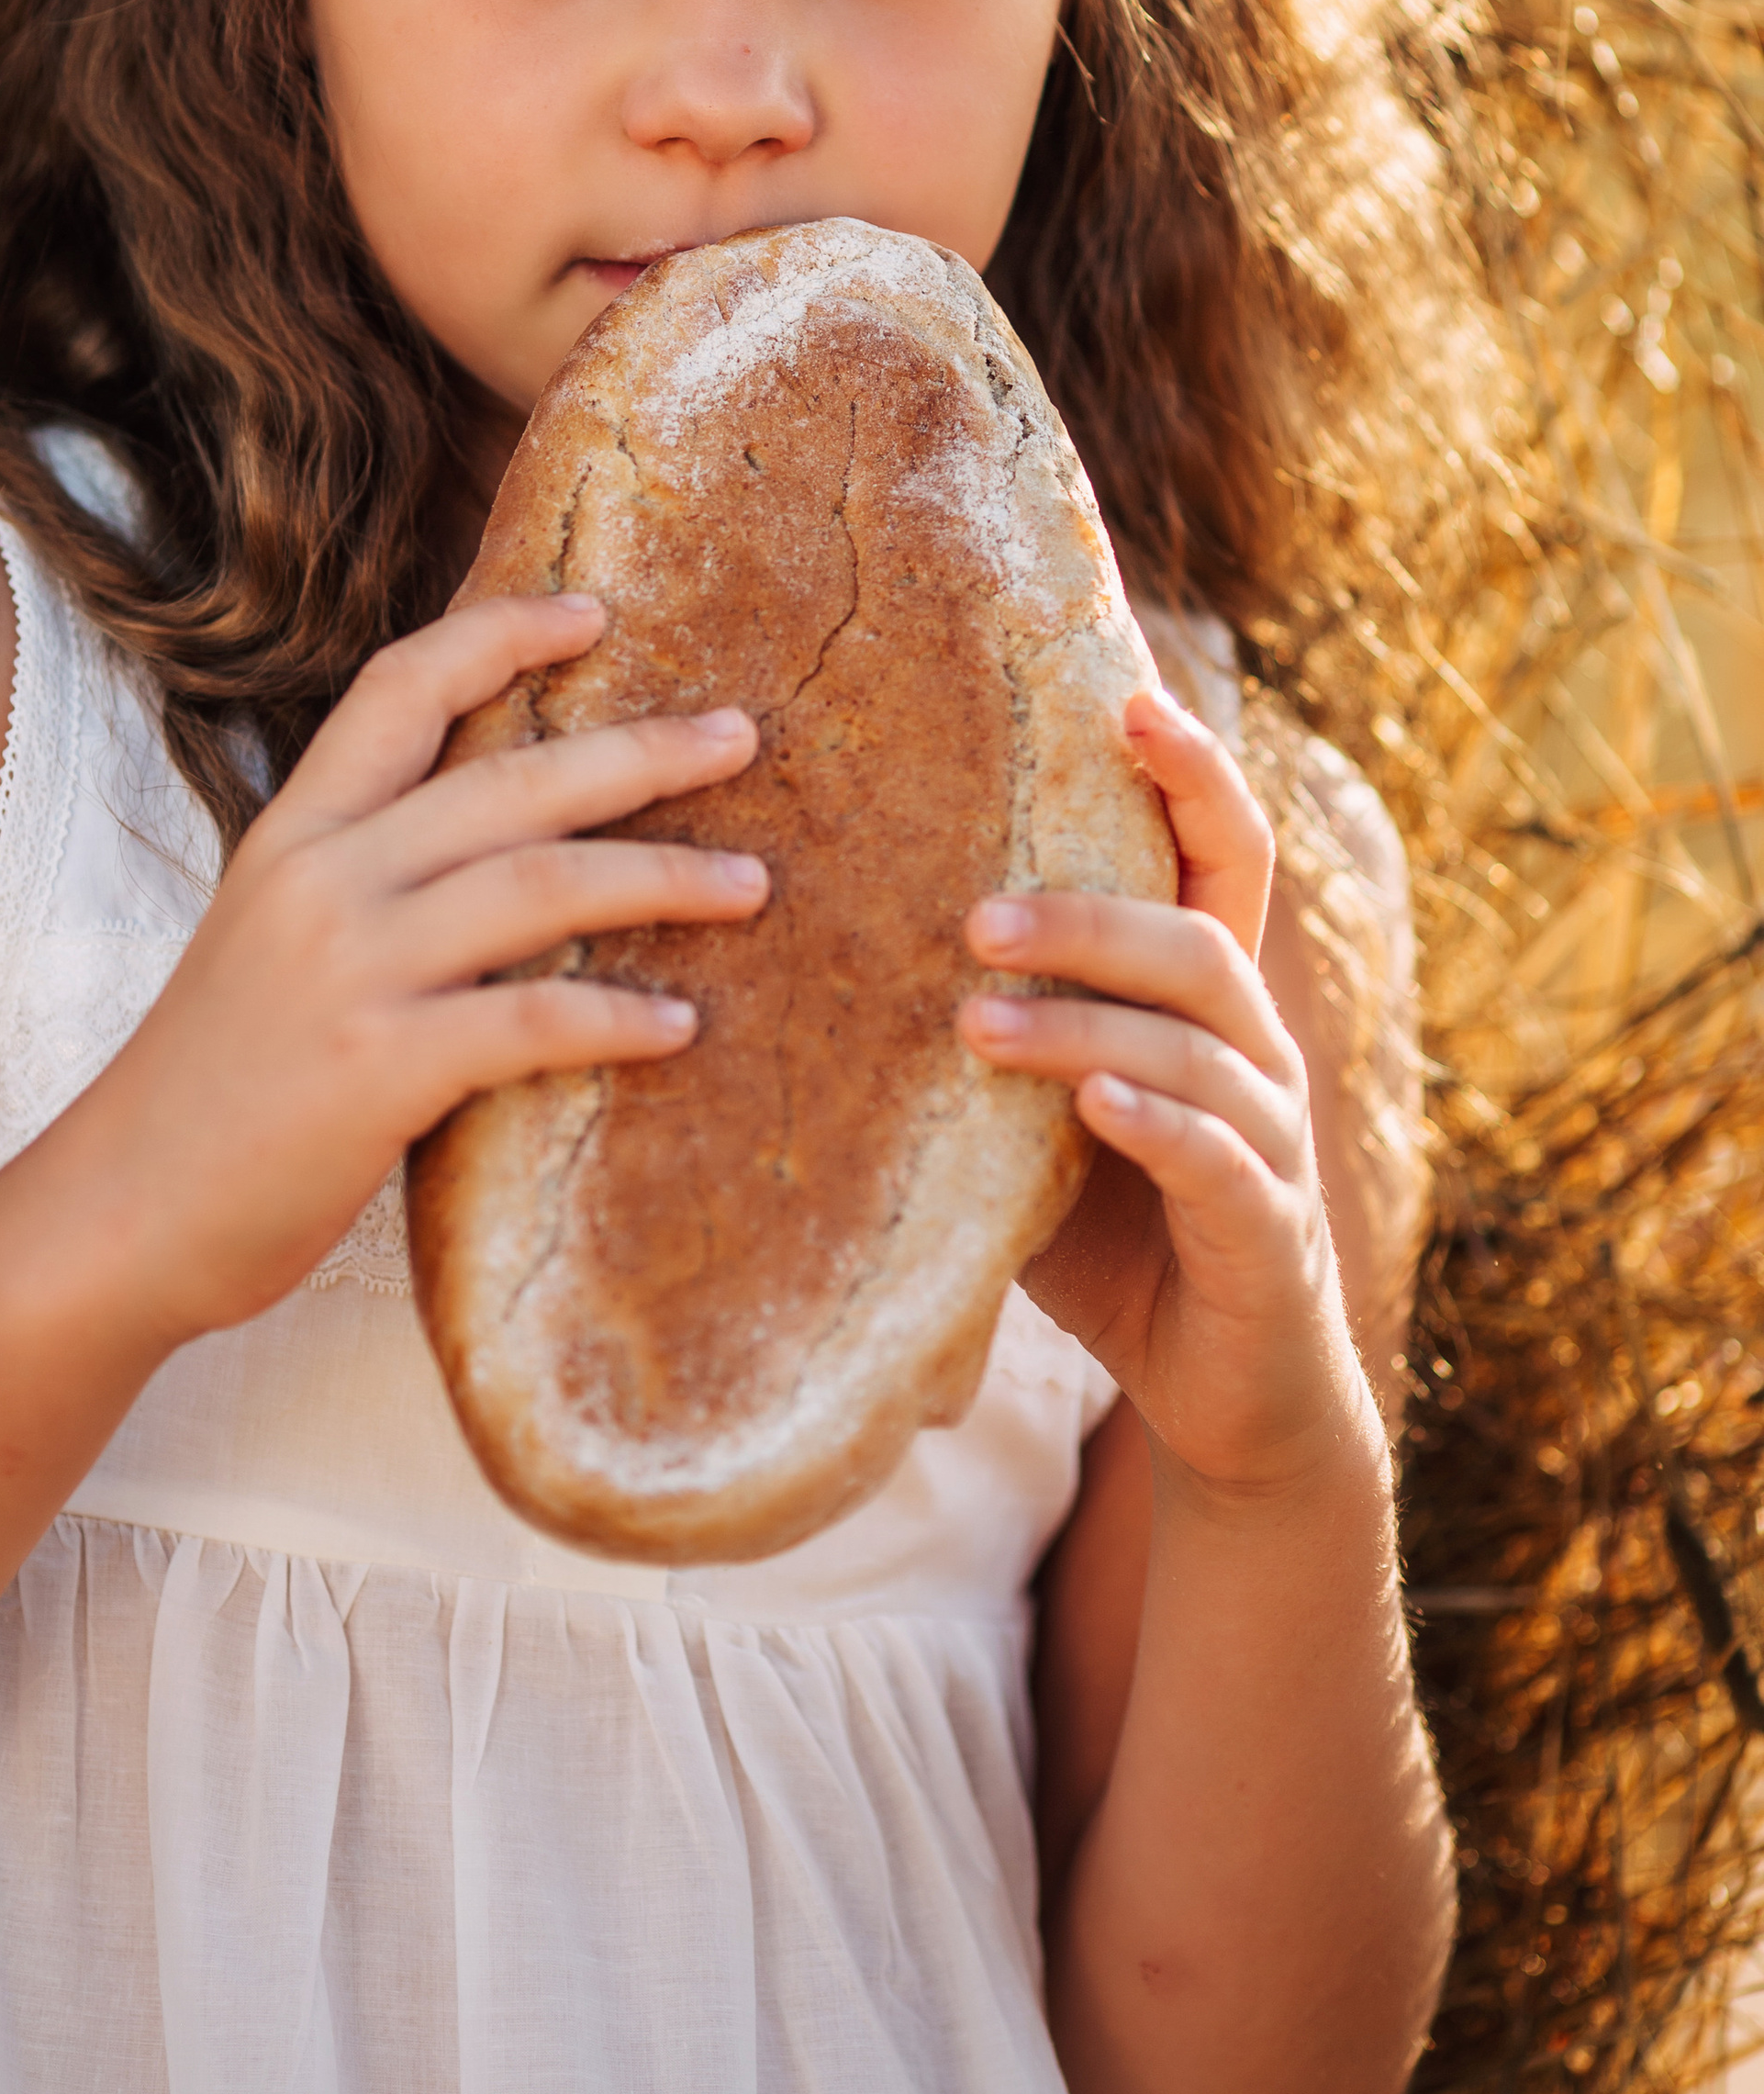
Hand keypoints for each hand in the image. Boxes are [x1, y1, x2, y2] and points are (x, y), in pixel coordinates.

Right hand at [85, 592, 762, 1338]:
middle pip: (510, 781)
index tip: (595, 613)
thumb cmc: (211, 1088)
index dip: (500, 636)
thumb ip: (366, 888)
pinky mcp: (375, 1069)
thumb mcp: (266, 943)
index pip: (400, 689)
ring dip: (664, 878)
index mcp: (292, 835)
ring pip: (540, 884)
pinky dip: (616, 1017)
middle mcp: (320, 880)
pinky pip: (529, 1018)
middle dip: (641, 752)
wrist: (117, 1216)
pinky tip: (680, 1026)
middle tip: (743, 737)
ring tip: (751, 883)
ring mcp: (348, 971)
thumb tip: (505, 857)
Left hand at [959, 687, 1372, 1497]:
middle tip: (971, 916)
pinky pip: (1221, 1162)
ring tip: (974, 1022)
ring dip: (1084, 1023)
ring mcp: (1275, 1142)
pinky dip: (1155, 1125)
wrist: (1226, 1399)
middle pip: (1199, 938)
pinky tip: (1089, 1111)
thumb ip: (982, 1039)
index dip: (1193, 769)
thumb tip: (817, 953)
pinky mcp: (1268, 1236)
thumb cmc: (1116, 1239)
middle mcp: (1257, 1051)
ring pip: (1201, 1044)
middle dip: (1089, 915)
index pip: (1226, 853)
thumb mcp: (1036, 1125)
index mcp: (1210, 1001)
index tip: (1126, 694)